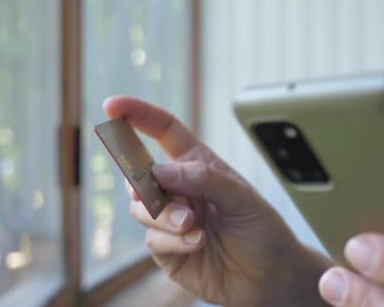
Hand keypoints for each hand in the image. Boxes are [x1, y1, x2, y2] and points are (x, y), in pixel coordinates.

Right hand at [103, 96, 330, 305]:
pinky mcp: (167, 251)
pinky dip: (173, 240)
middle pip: (140, 173)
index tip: (112, 105)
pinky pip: (152, 239)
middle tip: (162, 192)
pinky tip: (198, 243)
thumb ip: (202, 178)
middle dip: (145, 181)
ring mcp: (171, 220)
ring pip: (141, 207)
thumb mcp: (242, 197)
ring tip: (192, 224)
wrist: (271, 278)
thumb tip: (156, 169)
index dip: (138, 115)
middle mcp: (181, 189)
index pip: (163, 132)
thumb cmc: (263, 231)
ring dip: (164, 214)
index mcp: (199, 165)